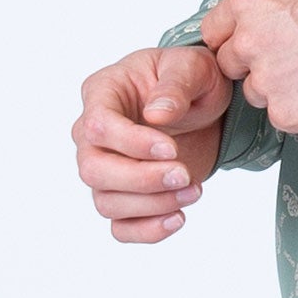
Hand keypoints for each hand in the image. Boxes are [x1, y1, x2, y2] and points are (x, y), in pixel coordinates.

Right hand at [72, 44, 231, 243]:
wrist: (205, 107)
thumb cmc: (191, 78)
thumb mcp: (193, 67)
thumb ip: (176, 84)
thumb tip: (157, 115)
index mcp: (103, 93)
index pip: (98, 126)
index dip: (131, 143)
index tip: (172, 149)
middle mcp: (94, 135)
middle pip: (93, 170)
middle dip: (140, 179)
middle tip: (184, 174)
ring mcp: (106, 168)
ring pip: (106, 201)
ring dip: (152, 204)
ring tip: (195, 190)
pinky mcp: (125, 196)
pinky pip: (120, 226)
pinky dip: (146, 230)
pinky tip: (178, 218)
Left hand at [200, 0, 297, 137]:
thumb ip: (266, 12)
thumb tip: (251, 29)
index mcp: (249, 3)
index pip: (214, 30)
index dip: (234, 38)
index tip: (254, 43)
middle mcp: (248, 41)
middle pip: (230, 65)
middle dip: (255, 65)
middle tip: (294, 59)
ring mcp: (265, 80)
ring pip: (257, 93)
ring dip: (279, 89)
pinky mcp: (285, 113)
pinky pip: (283, 116)